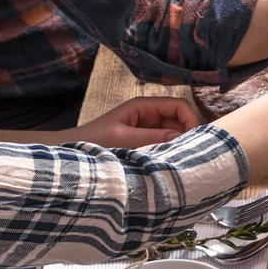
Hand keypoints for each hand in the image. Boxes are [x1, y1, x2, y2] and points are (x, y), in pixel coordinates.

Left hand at [65, 97, 200, 148]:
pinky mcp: (145, 143)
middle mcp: (149, 115)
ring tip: (182, 159)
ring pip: (174, 133)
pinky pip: (164, 144)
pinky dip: (170, 151)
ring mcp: (148, 129)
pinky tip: (171, 162)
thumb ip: (153, 138)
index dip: (191, 119)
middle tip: (192, 152)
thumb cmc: (94, 141)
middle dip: (188, 133)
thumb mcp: (124, 138)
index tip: (195, 139)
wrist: (73, 151)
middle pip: (180, 120)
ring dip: (179, 144)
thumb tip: (183, 138)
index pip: (179, 106)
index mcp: (144, 106)